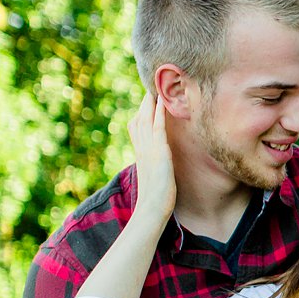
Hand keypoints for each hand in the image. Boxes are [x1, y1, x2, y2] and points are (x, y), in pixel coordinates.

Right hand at [128, 90, 176, 221]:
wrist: (151, 210)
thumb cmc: (154, 201)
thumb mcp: (153, 179)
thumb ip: (154, 170)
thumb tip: (157, 169)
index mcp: (140, 155)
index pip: (137, 128)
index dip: (140, 114)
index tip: (144, 102)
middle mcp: (142, 149)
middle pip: (139, 120)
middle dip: (144, 104)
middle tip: (149, 87)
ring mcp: (148, 150)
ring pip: (146, 120)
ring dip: (150, 103)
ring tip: (155, 87)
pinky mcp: (158, 153)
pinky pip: (157, 128)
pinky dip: (159, 113)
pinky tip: (161, 101)